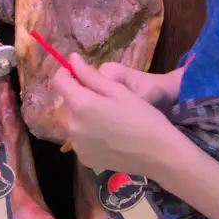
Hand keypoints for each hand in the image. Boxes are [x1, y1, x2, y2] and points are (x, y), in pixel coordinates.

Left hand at [55, 54, 182, 179]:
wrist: (159, 155)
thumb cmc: (143, 117)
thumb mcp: (118, 90)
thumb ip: (90, 75)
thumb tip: (71, 59)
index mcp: (80, 104)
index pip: (59, 81)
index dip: (68, 73)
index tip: (82, 74)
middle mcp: (72, 125)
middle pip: (68, 102)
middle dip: (80, 96)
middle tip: (107, 100)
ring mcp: (77, 145)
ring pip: (73, 121)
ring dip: (84, 116)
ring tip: (110, 119)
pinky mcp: (84, 159)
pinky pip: (80, 139)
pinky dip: (89, 134)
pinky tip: (109, 136)